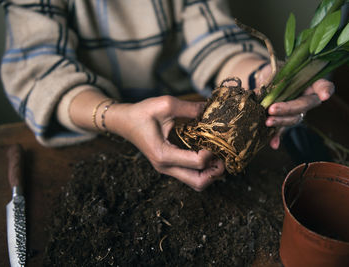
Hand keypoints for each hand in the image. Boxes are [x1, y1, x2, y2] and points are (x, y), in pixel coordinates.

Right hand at [106, 96, 224, 190]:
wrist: (123, 122)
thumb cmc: (141, 113)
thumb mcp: (165, 104)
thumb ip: (190, 108)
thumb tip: (211, 108)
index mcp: (163, 154)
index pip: (197, 162)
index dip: (212, 152)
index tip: (216, 137)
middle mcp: (165, 167)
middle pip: (199, 182)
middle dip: (215, 172)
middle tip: (224, 156)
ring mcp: (167, 169)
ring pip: (195, 183)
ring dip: (211, 173)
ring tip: (218, 156)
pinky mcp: (169, 166)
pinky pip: (190, 175)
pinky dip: (203, 170)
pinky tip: (209, 155)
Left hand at [256, 64, 334, 148]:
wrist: (264, 79)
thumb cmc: (274, 72)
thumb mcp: (275, 71)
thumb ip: (273, 82)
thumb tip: (263, 95)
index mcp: (309, 82)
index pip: (323, 85)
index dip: (326, 90)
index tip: (324, 95)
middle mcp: (306, 98)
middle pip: (304, 105)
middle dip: (288, 108)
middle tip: (272, 109)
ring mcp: (297, 111)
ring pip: (294, 118)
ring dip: (281, 121)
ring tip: (267, 121)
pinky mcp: (285, 119)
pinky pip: (283, 130)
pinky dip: (277, 137)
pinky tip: (273, 144)